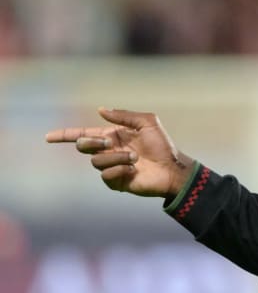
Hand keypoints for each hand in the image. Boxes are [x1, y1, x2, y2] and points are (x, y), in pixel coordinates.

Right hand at [45, 107, 193, 197]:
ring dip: (115, 157)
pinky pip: (106, 175)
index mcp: (113, 136)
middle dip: (91, 142)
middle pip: (84, 145)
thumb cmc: (163, 145)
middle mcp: (109, 151)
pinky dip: (119, 170)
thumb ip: (123, 116)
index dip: (65, 135)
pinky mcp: (115, 182)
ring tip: (134, 158)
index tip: (48, 136)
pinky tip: (133, 170)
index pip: (83, 134)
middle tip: (108, 142)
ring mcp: (111, 167)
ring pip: (96, 161)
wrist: (173, 168)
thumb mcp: (147, 123)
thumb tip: (100, 110)